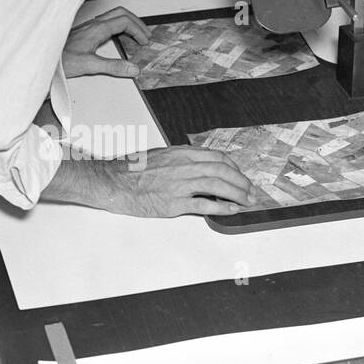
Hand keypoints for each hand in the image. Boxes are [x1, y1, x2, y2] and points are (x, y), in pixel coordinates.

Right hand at [43, 145, 257, 216]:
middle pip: (222, 171)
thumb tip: (196, 167)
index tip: (240, 176)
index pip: (216, 157)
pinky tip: (231, 210)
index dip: (234, 167)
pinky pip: (204, 204)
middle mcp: (184, 166)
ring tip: (247, 201)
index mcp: (181, 153)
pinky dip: (222, 207)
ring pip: (218, 186)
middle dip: (241, 182)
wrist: (112, 181)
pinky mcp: (174, 203)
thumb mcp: (160, 155)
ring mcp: (180, 184)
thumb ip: (179, 160)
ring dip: (237, 194)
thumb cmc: (131, 170)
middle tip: (250, 191)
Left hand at [62, 6, 150, 78]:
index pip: (125, 22)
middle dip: (137, 23)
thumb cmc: (61, 60)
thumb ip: (113, 67)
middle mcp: (93, 25)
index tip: (144, 42)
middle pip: (121, 13)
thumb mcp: (90, 66)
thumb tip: (132, 68)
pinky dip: (119, 27)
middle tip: (146, 35)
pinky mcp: (85, 32)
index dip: (138, 31)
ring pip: (114, 16)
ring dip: (128, 22)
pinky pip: (107, 22)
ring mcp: (89, 27)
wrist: (44, 58)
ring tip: (136, 34)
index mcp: (97, 29)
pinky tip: (118, 37)